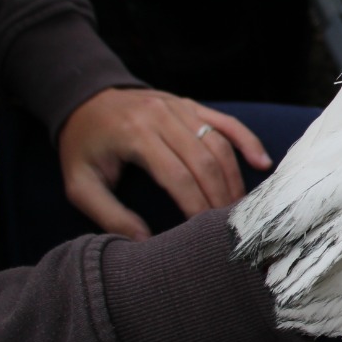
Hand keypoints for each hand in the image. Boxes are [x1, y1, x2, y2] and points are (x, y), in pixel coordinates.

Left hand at [58, 88, 271, 239]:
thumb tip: (144, 243)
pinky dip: (247, 141)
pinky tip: (261, 163)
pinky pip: (226, 122)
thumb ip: (109, 215)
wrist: (84, 99)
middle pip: (203, 161)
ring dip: (233, 178)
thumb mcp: (80, 184)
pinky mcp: (191, 104)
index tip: (204, 231)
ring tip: (239, 208)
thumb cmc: (83, 146)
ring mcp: (179, 107)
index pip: (176, 176)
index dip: (195, 205)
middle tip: (229, 227)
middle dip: (219, 197)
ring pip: (218, 144)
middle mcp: (161, 116)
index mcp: (134, 134)